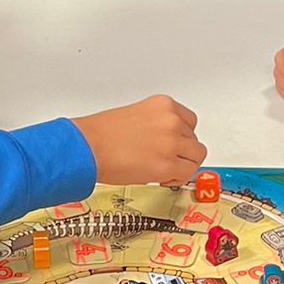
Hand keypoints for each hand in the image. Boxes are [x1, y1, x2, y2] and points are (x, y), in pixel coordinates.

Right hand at [74, 94, 205, 185]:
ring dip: (182, 165)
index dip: (181, 137)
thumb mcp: (135, 116)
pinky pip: (187, 173)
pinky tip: (162, 178)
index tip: (173, 145)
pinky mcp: (168, 164)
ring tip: (163, 169)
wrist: (88, 147)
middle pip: (194, 140)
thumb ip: (157, 125)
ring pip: (196, 157)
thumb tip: (165, 142)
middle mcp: (171, 121)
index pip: (190, 122)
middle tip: (165, 160)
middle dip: (181, 152)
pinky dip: (177, 178)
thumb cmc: (100, 134)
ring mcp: (172, 142)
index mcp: (164, 105)